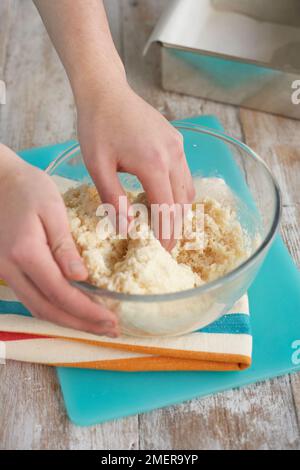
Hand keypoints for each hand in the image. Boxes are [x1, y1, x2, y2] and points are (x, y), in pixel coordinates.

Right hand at [0, 144, 118, 336]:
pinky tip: (71, 312)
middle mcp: (12, 269)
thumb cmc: (27, 188)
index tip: (112, 319)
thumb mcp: (52, 209)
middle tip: (110, 330)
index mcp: (26, 252)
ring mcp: (5, 272)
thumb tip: (81, 277)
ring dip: (68, 321)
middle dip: (81, 324)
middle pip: (48, 309)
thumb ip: (65, 245)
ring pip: (37, 308)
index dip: (87, 311)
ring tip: (95, 326)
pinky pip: (31, 298)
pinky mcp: (6, 270)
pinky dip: (53, 310)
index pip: (61, 293)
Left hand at [77, 84, 194, 248]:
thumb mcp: (97, 166)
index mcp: (153, 163)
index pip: (167, 209)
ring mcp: (177, 147)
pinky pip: (184, 174)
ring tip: (164, 225)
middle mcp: (172, 155)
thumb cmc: (97, 127)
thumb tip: (127, 227)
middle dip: (175, 227)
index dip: (166, 234)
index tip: (163, 253)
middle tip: (164, 245)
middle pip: (182, 202)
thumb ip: (113, 198)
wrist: (107, 92)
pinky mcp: (177, 141)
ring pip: (187, 189)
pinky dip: (178, 192)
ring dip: (179, 210)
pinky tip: (163, 198)